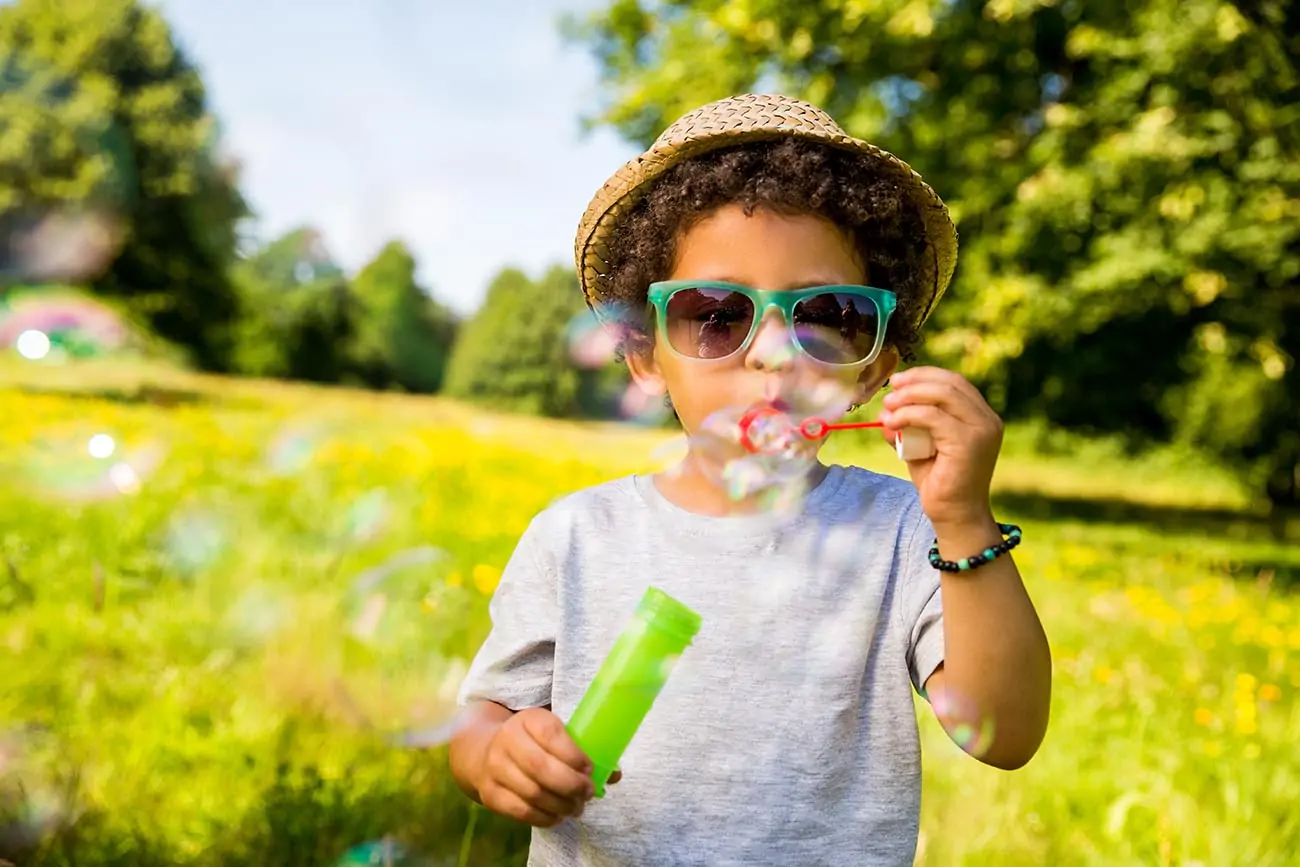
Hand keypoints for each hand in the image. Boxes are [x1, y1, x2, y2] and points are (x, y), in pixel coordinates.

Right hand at [478, 707, 598, 827]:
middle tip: (588, 793)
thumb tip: (614, 774)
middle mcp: (507, 740)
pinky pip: (521, 811)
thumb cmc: (532, 742)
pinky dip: (545, 818)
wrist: (484, 751)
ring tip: (576, 807)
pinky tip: (557, 816)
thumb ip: (581, 749)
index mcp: (528, 719)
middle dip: (571, 784)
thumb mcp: (551, 733)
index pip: (551, 734)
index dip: (573, 755)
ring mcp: (495, 768)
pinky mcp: (490, 794)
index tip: (590, 769)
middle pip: (540, 767)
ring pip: (533, 793)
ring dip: (561, 805)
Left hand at [878, 366, 1002, 530]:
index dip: (925, 376)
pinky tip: (892, 423)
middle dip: (915, 381)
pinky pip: (933, 416)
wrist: (955, 516)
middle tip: (890, 391)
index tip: (898, 381)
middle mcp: (987, 420)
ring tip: (888, 406)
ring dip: (909, 396)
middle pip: (950, 383)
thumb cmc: (940, 483)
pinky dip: (908, 414)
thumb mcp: (919, 447)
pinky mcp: (968, 442)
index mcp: (981, 417)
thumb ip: (906, 427)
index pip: (954, 382)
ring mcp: (981, 430)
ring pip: (942, 394)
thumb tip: (884, 410)